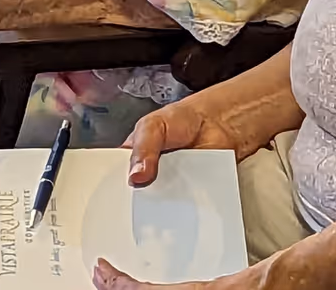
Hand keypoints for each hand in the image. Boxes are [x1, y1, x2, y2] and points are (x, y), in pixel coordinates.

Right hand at [89, 101, 271, 288]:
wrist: (219, 122)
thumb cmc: (182, 119)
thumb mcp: (152, 126)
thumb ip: (143, 147)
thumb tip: (136, 175)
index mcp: (134, 159)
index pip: (118, 179)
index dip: (116, 191)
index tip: (116, 204)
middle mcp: (151, 176)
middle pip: (140, 197)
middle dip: (142, 206)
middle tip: (143, 213)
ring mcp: (173, 188)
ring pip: (164, 207)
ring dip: (166, 212)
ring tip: (165, 217)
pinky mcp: (193, 197)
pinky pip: (188, 210)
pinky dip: (188, 213)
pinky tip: (188, 216)